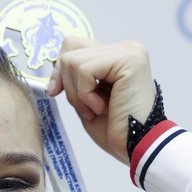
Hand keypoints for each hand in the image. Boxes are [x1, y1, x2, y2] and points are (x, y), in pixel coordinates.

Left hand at [47, 37, 155, 164]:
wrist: (137, 146)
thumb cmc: (116, 129)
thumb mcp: (85, 99)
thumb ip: (73, 79)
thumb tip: (54, 63)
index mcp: (115, 56)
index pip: (73, 46)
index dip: (58, 70)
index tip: (55, 92)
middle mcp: (124, 49)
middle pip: (70, 49)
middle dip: (67, 84)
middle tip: (85, 108)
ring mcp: (128, 52)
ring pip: (73, 60)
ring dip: (77, 94)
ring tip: (96, 110)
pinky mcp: (129, 60)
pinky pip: (85, 70)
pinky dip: (85, 95)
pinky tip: (103, 108)